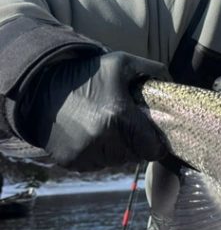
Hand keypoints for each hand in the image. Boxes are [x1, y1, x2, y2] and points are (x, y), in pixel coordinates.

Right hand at [16, 51, 169, 170]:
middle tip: (125, 127)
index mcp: (119, 117)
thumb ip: (153, 70)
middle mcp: (103, 139)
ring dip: (116, 150)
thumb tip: (174, 84)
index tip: (151, 136)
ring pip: (116, 162)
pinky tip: (90, 136)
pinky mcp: (71, 162)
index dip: (155, 143)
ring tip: (106, 129)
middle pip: (134, 156)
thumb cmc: (86, 75)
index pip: (153, 149)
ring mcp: (85, 153)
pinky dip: (97, 155)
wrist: (38, 87)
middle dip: (135, 144)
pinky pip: (96, 165)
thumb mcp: (121, 63)